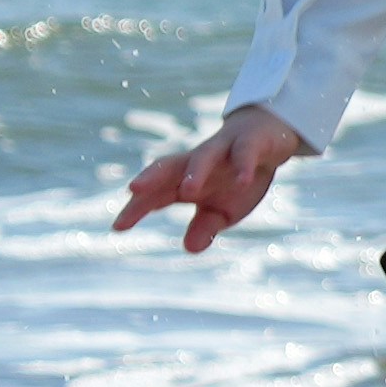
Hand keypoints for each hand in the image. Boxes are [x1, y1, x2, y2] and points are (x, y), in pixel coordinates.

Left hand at [116, 104, 307, 253]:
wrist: (268, 137)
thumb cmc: (236, 176)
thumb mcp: (223, 209)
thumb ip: (205, 226)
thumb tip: (188, 249)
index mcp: (186, 179)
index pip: (157, 193)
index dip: (137, 208)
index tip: (118, 227)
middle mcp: (198, 161)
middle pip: (169, 166)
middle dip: (151, 177)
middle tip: (133, 191)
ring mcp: (224, 149)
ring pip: (204, 156)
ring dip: (195, 172)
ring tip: (188, 192)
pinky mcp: (250, 142)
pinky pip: (244, 152)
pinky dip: (242, 165)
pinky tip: (242, 180)